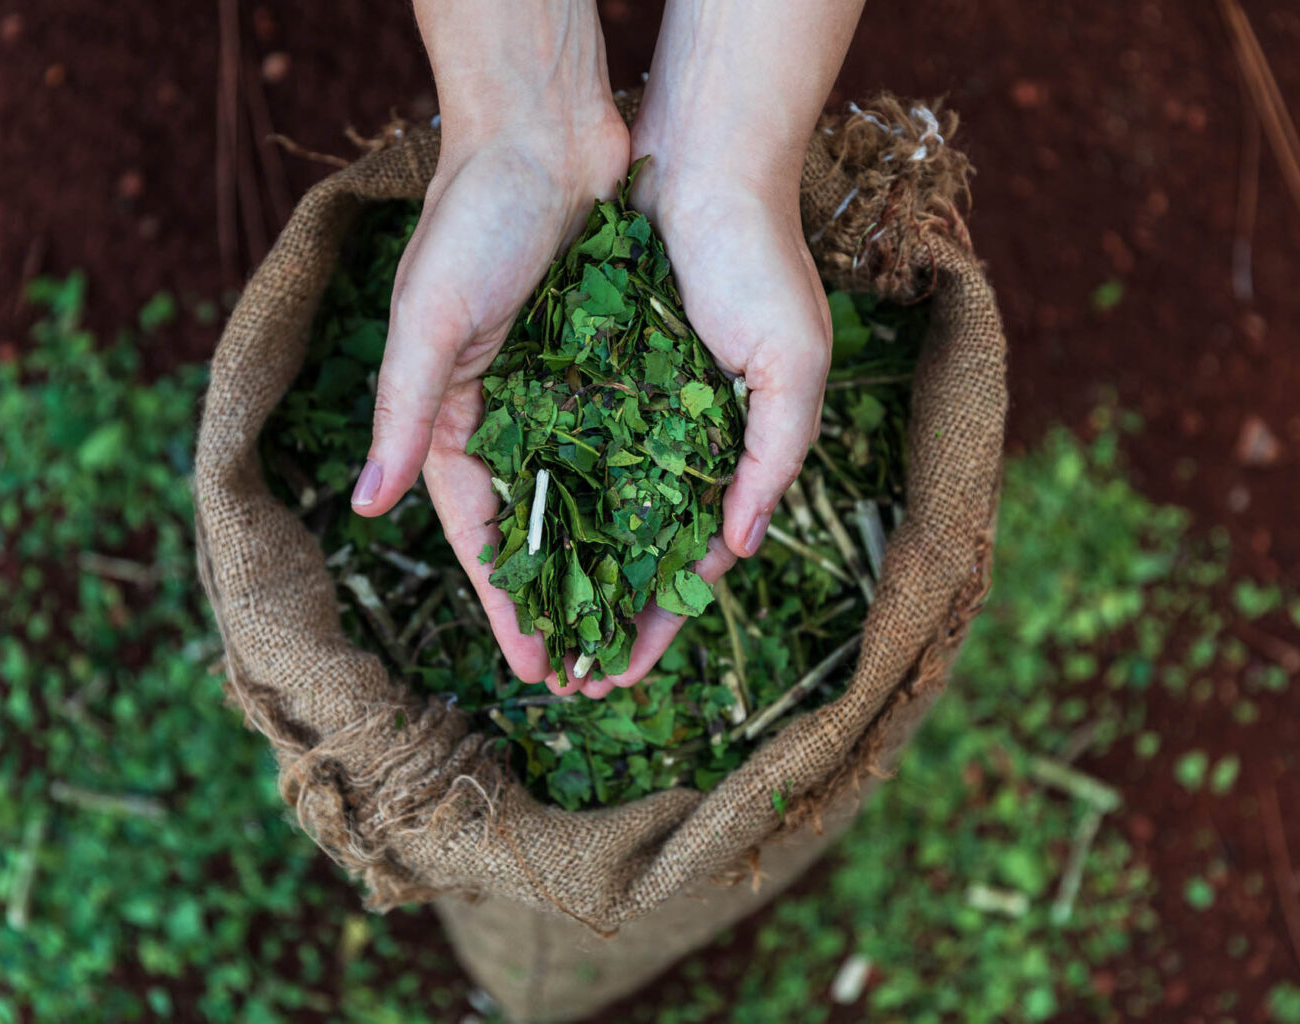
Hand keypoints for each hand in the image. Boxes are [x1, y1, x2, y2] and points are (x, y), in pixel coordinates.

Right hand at [350, 3, 629, 686]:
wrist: (543, 131)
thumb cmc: (472, 220)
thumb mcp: (427, 321)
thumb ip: (402, 414)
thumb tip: (366, 507)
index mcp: (450, 417)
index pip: (479, 532)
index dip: (507, 600)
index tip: (537, 666)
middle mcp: (506, 415)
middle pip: (540, 528)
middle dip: (563, 599)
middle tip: (595, 671)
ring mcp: (561, 392)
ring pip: (590, 495)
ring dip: (611, 558)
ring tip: (639, 624)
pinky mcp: (610, 362)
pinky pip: (631, 442)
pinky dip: (648, 488)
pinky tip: (677, 535)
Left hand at [569, 169, 832, 698]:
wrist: (702, 161)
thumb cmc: (761, 262)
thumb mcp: (794, 365)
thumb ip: (773, 457)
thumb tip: (741, 547)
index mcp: (730, 454)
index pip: (688, 562)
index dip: (656, 623)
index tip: (620, 677)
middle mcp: (672, 443)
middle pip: (627, 552)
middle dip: (597, 617)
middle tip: (563, 682)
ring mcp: (625, 410)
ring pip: (583, 512)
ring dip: (558, 574)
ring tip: (526, 635)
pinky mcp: (581, 370)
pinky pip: (551, 448)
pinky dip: (532, 496)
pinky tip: (505, 542)